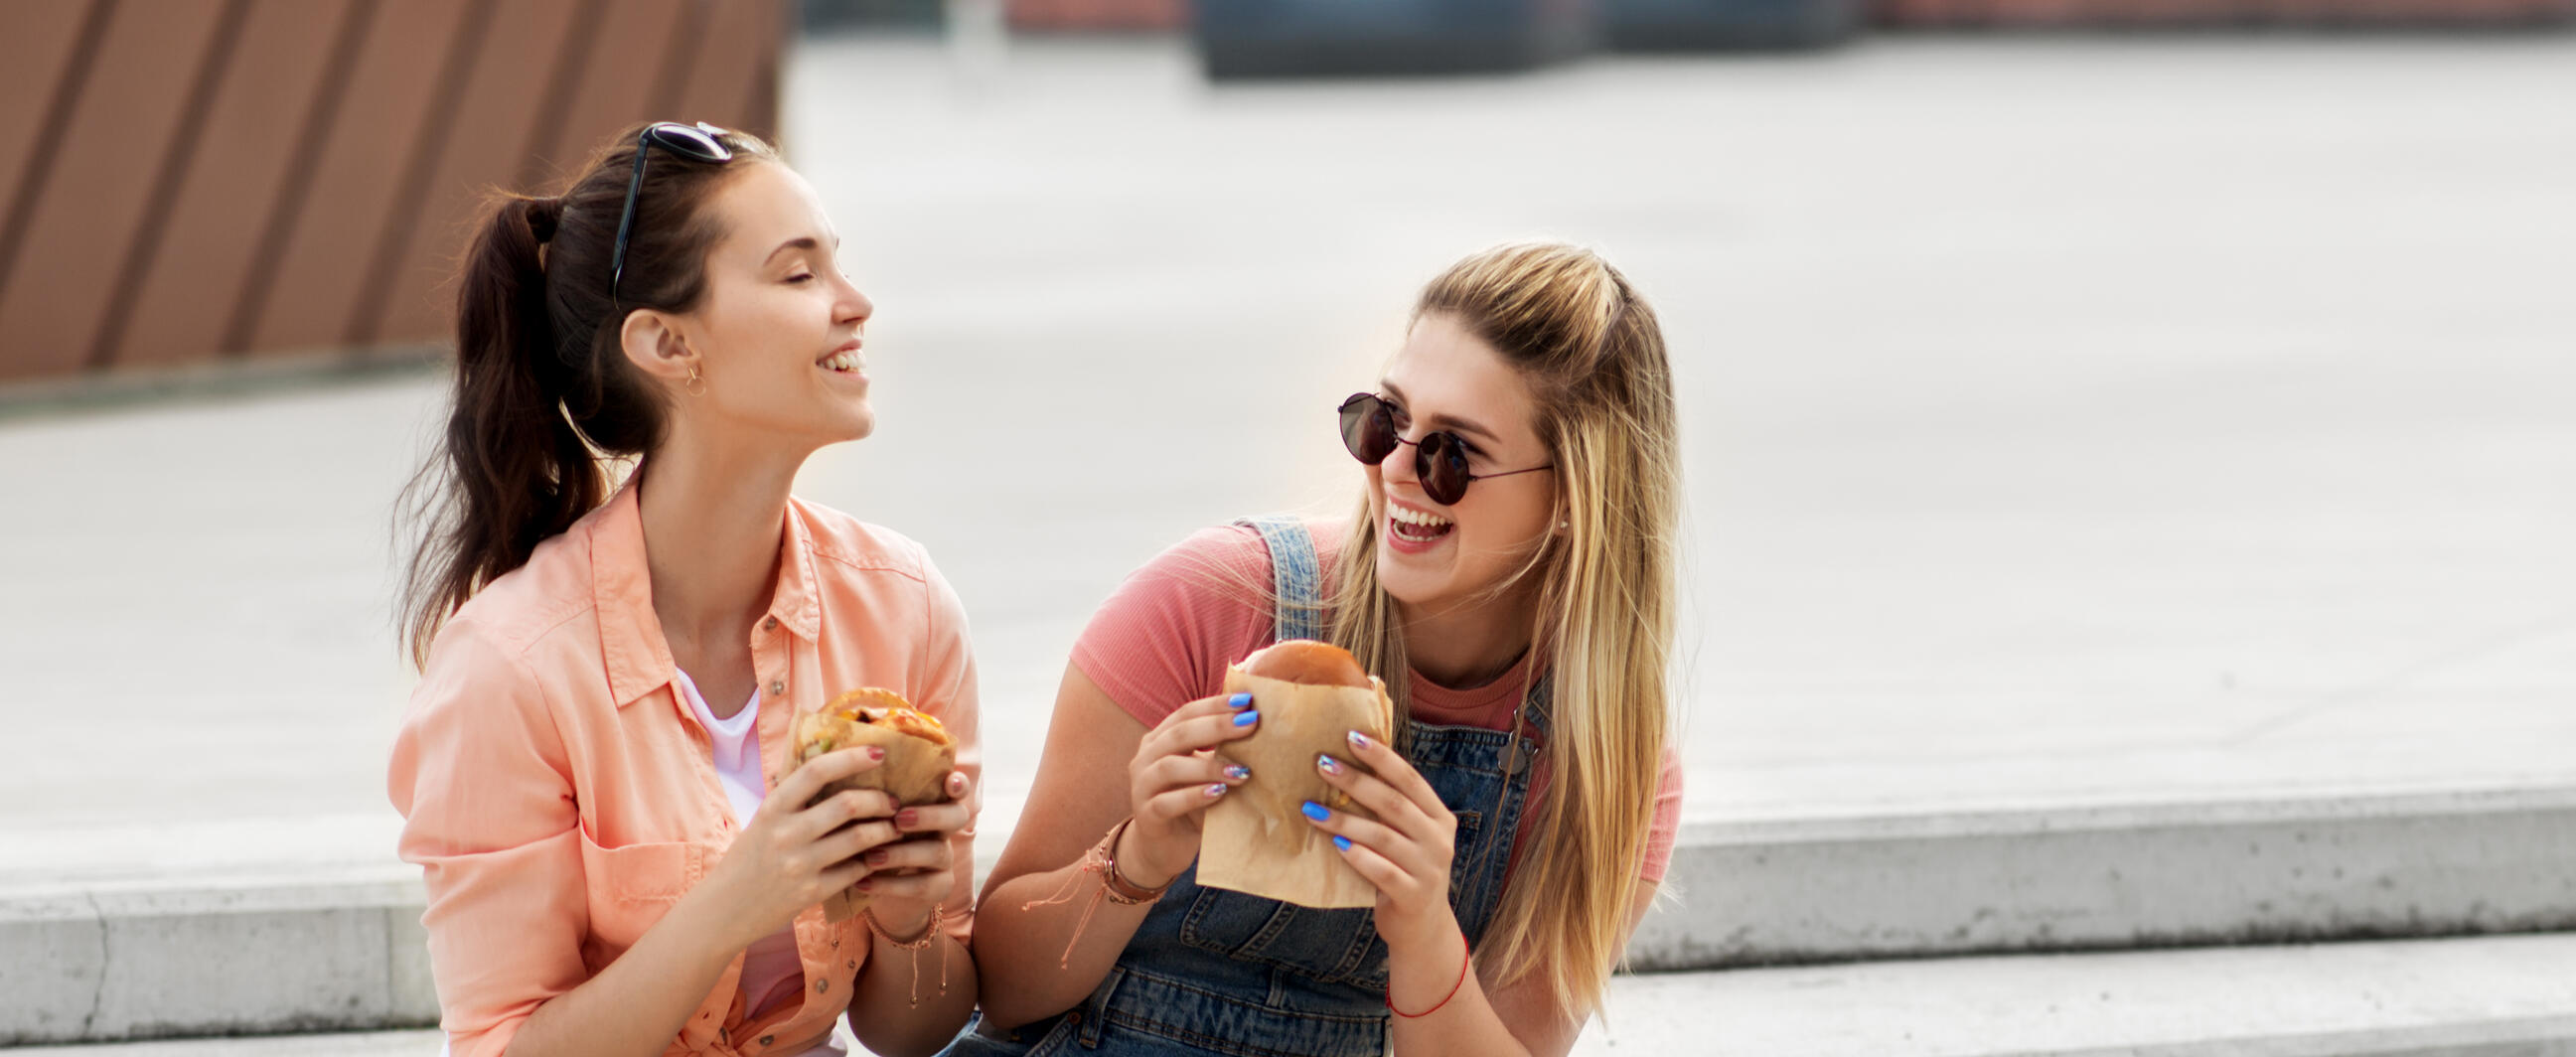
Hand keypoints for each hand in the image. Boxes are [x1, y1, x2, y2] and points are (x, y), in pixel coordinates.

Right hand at [697, 745, 902, 950]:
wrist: (725, 909)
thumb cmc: (749, 859)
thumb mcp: (764, 821)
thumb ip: (795, 799)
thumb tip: (838, 767)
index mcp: (773, 808)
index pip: (816, 770)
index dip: (852, 757)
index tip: (879, 753)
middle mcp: (786, 833)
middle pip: (848, 803)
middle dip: (880, 800)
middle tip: (893, 802)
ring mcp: (800, 864)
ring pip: (860, 837)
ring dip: (886, 830)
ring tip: (893, 828)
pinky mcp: (812, 892)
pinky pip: (857, 870)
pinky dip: (873, 861)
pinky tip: (877, 858)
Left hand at [852, 769, 976, 937]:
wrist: (874, 888)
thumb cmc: (867, 839)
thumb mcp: (868, 817)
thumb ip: (870, 797)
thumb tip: (847, 767)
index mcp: (932, 804)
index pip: (956, 788)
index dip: (958, 784)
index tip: (949, 782)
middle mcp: (945, 829)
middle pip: (957, 816)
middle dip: (930, 815)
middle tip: (899, 819)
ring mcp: (945, 859)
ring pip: (937, 851)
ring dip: (902, 853)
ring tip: (871, 857)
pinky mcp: (939, 887)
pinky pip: (922, 885)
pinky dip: (890, 884)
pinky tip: (863, 882)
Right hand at [1120, 692, 1261, 886]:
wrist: (1162, 848)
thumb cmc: (1190, 804)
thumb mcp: (1206, 774)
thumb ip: (1222, 753)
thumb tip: (1261, 730)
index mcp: (1160, 739)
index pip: (1186, 713)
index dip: (1215, 705)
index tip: (1247, 702)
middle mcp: (1146, 757)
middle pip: (1179, 734)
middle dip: (1217, 727)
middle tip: (1251, 724)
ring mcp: (1141, 786)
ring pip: (1170, 767)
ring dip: (1209, 766)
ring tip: (1242, 771)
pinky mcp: (1146, 815)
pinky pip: (1167, 802)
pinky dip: (1194, 796)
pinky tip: (1218, 794)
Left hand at [1301, 729, 1460, 948]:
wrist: (1423, 928)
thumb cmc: (1406, 871)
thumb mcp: (1408, 837)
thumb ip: (1391, 810)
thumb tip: (1347, 766)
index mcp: (1439, 818)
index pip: (1410, 780)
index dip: (1381, 757)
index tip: (1351, 736)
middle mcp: (1439, 840)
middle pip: (1394, 803)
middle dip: (1355, 781)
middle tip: (1321, 764)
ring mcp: (1429, 869)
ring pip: (1383, 836)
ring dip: (1344, 819)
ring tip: (1311, 809)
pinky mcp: (1413, 895)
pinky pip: (1382, 871)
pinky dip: (1357, 855)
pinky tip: (1335, 843)